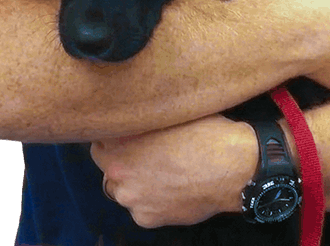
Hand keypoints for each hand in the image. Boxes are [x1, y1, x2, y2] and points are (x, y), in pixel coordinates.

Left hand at [90, 115, 257, 227]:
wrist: (231, 166)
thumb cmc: (203, 131)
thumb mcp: (168, 111)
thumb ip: (141, 117)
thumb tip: (131, 114)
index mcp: (119, 142)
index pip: (98, 139)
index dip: (115, 135)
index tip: (128, 134)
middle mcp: (118, 173)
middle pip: (106, 165)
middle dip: (120, 158)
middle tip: (145, 151)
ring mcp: (132, 199)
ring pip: (122, 189)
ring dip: (133, 180)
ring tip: (161, 171)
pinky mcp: (147, 218)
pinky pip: (140, 207)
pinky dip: (150, 199)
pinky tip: (170, 187)